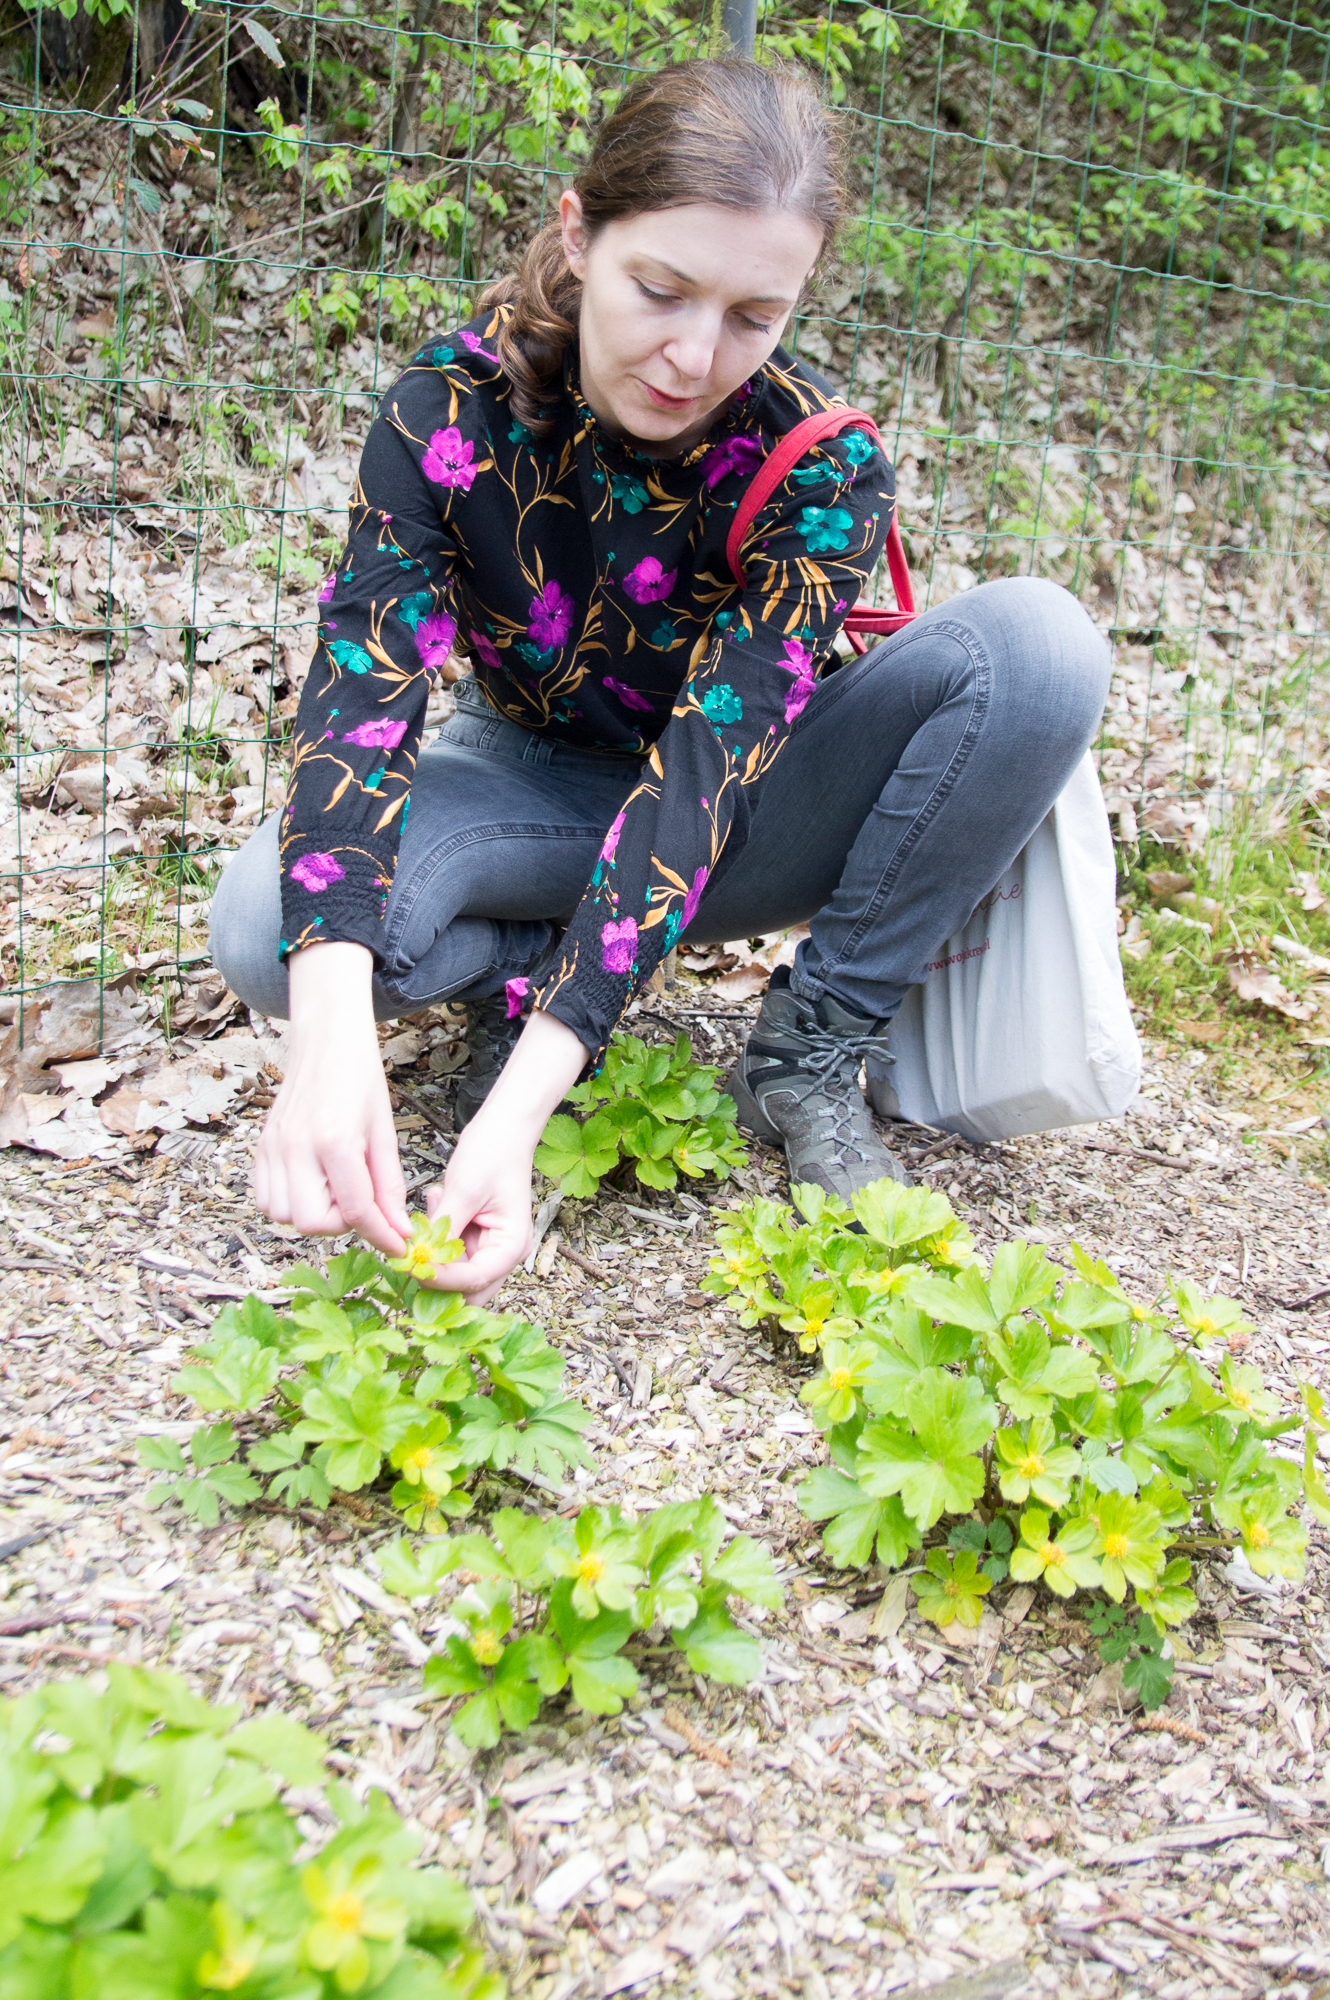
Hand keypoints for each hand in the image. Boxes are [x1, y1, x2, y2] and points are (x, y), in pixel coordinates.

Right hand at [253, 942, 409, 1256]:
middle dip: (342, 1223)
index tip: (397, 1245)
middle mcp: (295, 1147)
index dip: (380, 1234)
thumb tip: (398, 1228)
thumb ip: (389, 1185)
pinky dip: (289, 1203)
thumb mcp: (384, 1132)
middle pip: (313, 1223)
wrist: (326, 1043)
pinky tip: (312, 1183)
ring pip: (284, 1217)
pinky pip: (266, 1199)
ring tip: (335, 1188)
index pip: (355, 1209)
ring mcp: (273, 1147)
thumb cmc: (360, 1080)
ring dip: (314, 1214)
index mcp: (334, 1141)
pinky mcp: (260, 1147)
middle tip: (360, 1201)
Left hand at [424, 1009, 588, 1303]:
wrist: (504, 1127)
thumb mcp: (464, 1192)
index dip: (439, 1278)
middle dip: (436, 1277)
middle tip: (410, 1253)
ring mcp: (489, 1247)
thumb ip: (443, 1230)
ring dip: (435, 1253)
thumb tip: (419, 1260)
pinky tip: (436, 1203)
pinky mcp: (475, 1236)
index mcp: (511, 1246)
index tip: (411, 1264)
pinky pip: (450, 1251)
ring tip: (432, 1211)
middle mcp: (503, 1253)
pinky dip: (436, 1237)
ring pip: (454, 1273)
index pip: (473, 1280)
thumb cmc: (493, 1153)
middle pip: (467, 1290)